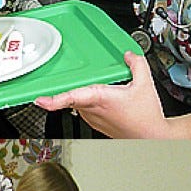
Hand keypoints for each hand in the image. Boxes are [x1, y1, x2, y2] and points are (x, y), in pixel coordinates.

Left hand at [34, 51, 170, 137]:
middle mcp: (92, 110)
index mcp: (100, 99)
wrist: (151, 136)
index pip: (71, 97)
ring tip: (90, 89)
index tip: (40, 100)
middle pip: (70, 96)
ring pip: (76, 102)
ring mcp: (91, 118)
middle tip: (54, 85)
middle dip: (65, 89)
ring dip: (79, 94)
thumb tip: (128, 55)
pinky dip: (86, 101)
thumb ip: (137, 64)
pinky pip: (83, 108)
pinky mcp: (94, 123)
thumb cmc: (146, 117)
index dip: (53, 100)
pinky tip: (99, 99)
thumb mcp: (145, 84)